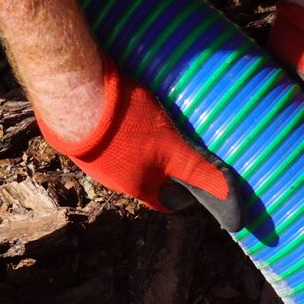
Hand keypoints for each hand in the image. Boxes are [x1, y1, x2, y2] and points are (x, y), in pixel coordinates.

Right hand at [35, 56, 244, 230]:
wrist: (70, 93)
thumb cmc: (124, 125)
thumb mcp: (171, 148)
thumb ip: (199, 174)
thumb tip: (233, 209)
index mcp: (139, 187)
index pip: (169, 203)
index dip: (187, 194)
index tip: (199, 179)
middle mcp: (115, 180)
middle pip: (150, 179)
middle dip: (167, 166)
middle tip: (182, 142)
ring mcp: (94, 159)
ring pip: (128, 157)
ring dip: (143, 146)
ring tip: (157, 122)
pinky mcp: (80, 133)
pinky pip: (107, 137)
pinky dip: (121, 128)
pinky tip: (126, 108)